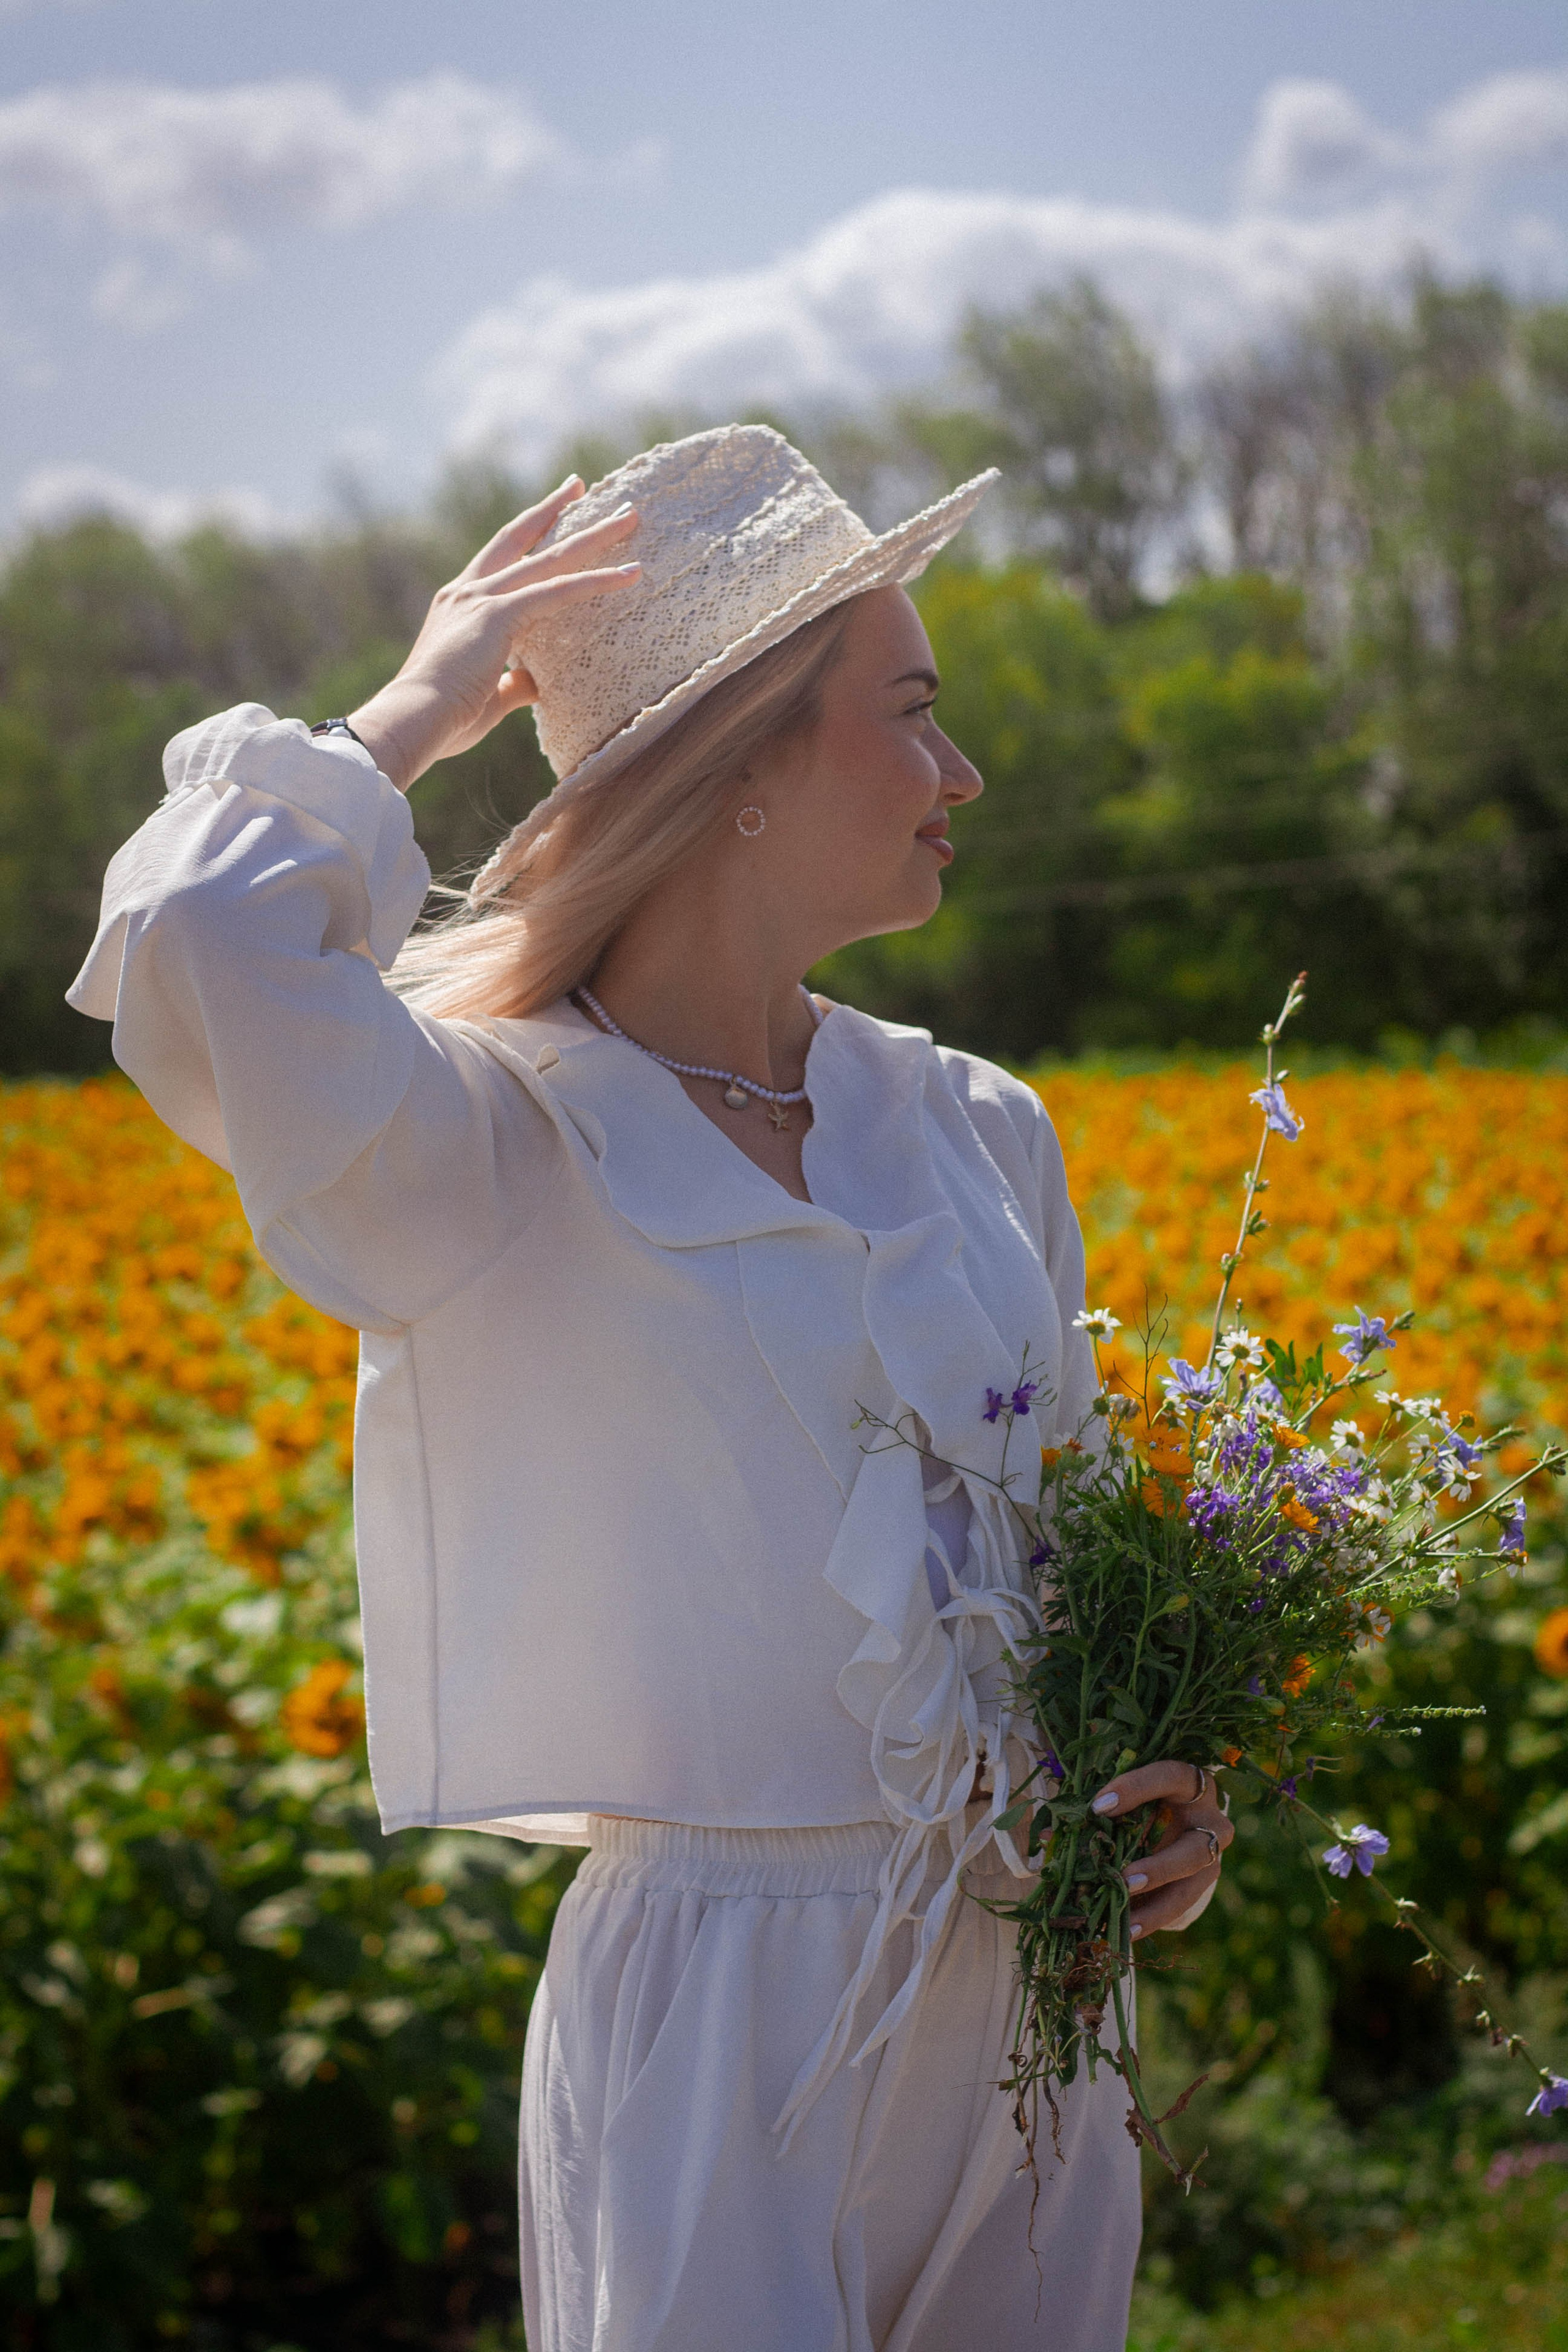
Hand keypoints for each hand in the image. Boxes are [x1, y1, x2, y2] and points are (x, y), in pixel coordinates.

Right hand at [346, 476, 641, 791]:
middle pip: (520, 537)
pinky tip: (631, 573)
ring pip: (549, 558)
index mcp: (459, 606)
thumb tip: (532, 684)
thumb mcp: (484, 696)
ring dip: (594, 535)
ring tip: (630, 515)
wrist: (413, 720)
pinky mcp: (499, 615)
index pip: (499, 561)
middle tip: (580, 484)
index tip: (549, 514)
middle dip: (553, 509)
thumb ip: (511, 685)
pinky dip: (597, 581)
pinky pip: (558, 591)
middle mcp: (468, 592)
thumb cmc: (442, 720)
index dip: (526, 537)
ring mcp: (483, 599)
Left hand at [1090, 1759, 1233, 1938]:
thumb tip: (1049, 1836)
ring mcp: (1213, 1855)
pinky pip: (1182, 1905)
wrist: (1181, 1813)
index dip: (1135, 1790)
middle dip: (1161, 1867)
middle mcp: (1210, 1820)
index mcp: (1189, 1781)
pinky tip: (1126, 1930)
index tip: (1097, 1807)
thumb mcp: (1126, 1795)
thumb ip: (1096, 1809)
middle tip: (1124, 1879)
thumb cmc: (1145, 1796)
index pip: (1168, 1776)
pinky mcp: (1204, 1882)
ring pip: (1193, 1887)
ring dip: (1158, 1904)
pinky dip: (1152, 1918)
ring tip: (1124, 1921)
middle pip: (1196, 1847)